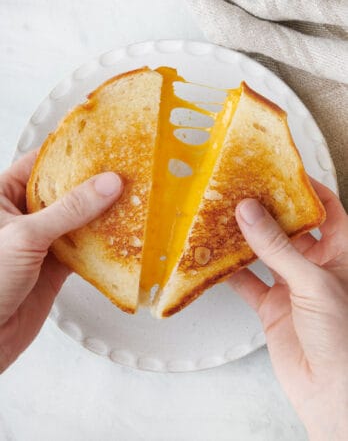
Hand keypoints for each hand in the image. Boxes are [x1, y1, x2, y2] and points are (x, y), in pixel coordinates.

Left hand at [0, 150, 122, 372]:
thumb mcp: (26, 235)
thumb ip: (69, 209)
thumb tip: (107, 184)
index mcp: (2, 196)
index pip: (40, 163)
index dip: (71, 153)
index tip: (102, 145)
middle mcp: (22, 214)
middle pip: (63, 190)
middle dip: (92, 183)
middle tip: (124, 170)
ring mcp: (40, 239)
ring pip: (77, 218)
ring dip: (101, 212)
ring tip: (130, 196)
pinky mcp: (55, 265)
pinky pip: (83, 246)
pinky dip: (101, 241)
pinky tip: (120, 233)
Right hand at [228, 180, 347, 440]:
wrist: (331, 392)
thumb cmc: (343, 338)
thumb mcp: (313, 282)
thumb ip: (277, 247)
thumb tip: (250, 211)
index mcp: (341, 252)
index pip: (325, 209)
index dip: (305, 188)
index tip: (279, 170)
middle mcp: (317, 265)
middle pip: (289, 228)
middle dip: (267, 210)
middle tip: (241, 190)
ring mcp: (292, 286)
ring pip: (265, 253)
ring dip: (244, 238)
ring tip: (222, 216)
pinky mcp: (272, 306)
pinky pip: (247, 282)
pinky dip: (229, 272)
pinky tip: (214, 259)